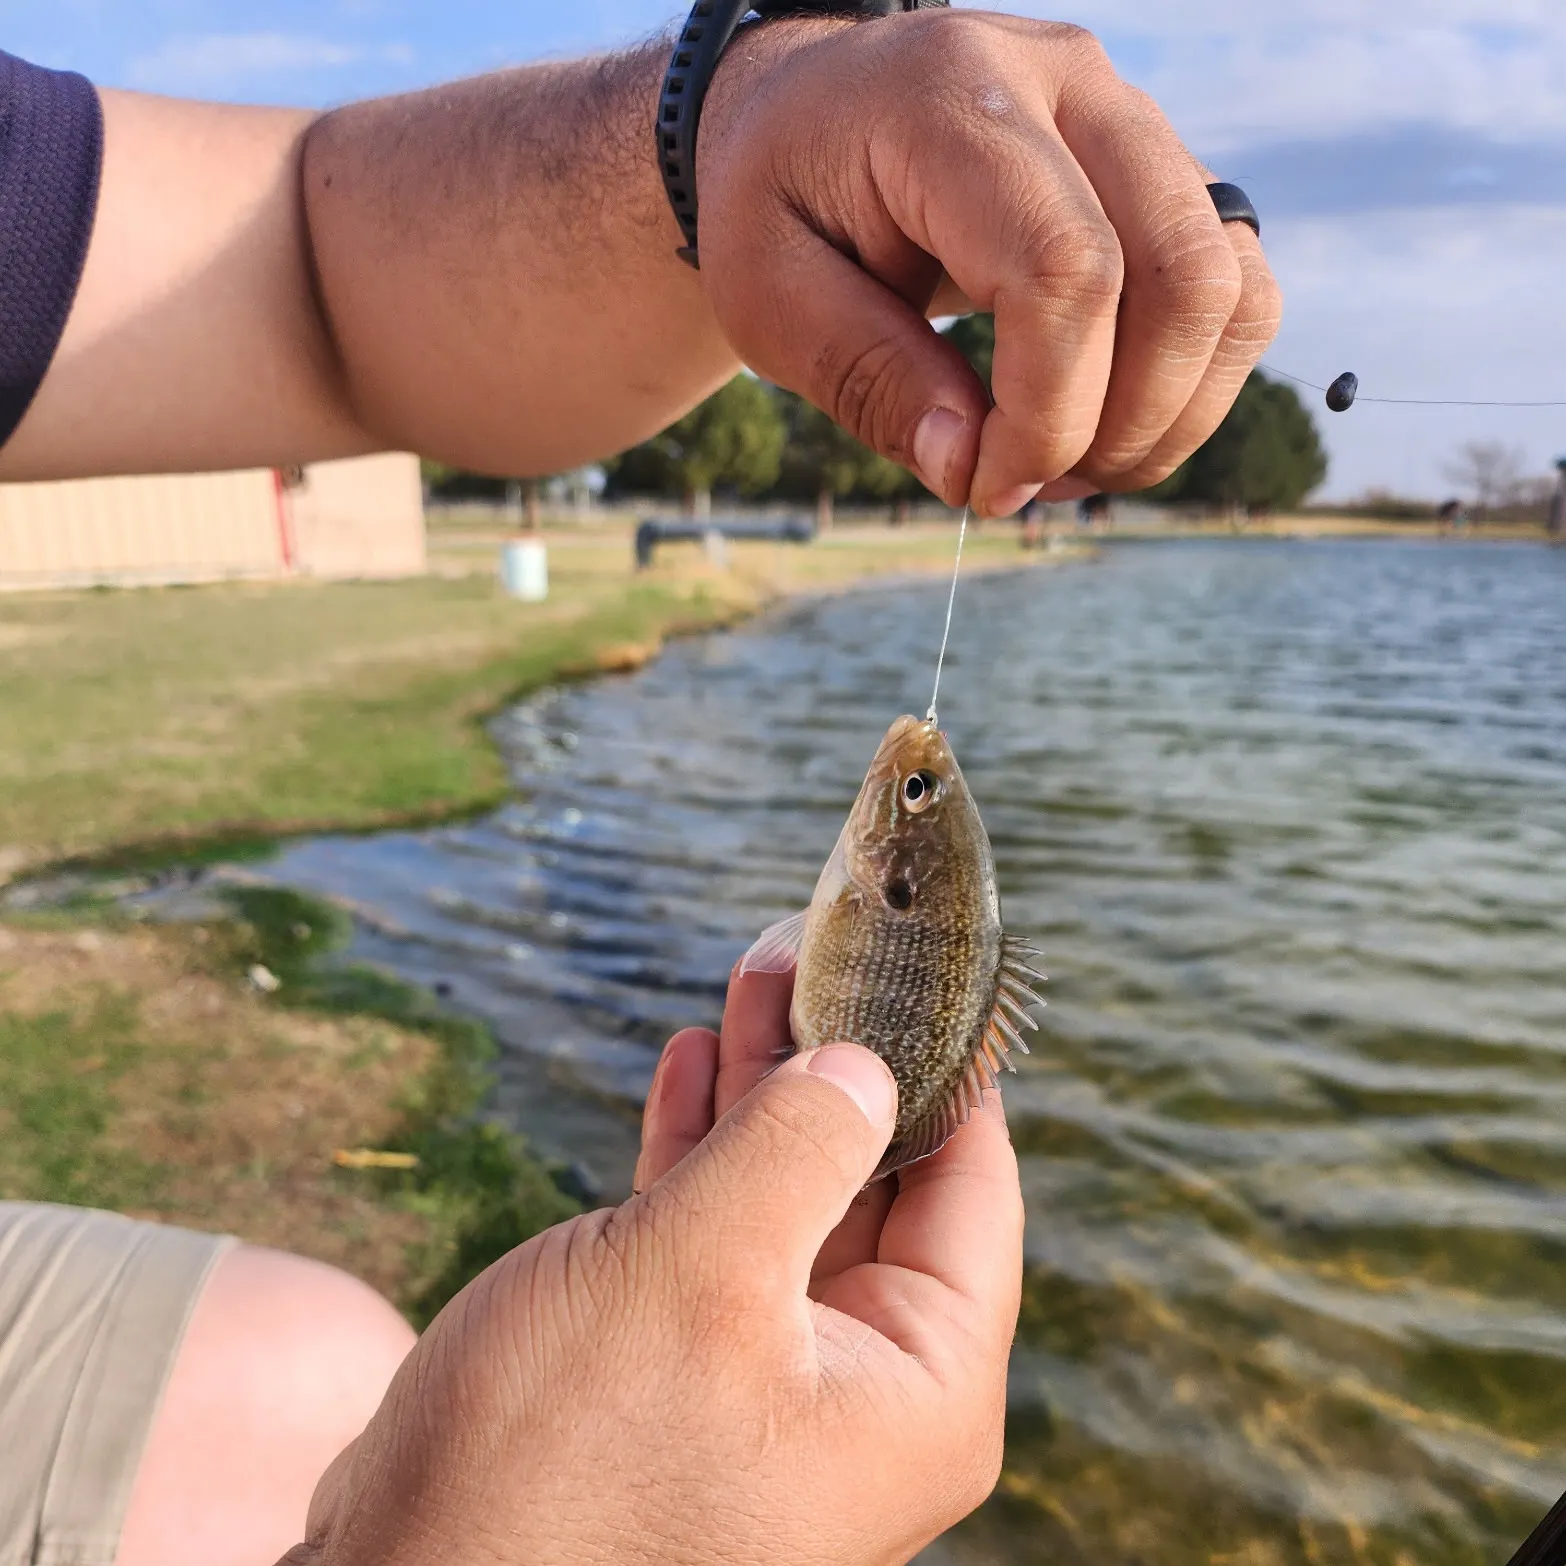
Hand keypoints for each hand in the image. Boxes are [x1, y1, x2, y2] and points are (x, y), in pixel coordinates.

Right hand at [290, 966, 1022, 1565]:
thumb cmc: (562, 1462)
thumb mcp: (699, 1275)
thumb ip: (796, 1152)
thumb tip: (865, 1069)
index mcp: (915, 1388)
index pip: (972, 1189)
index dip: (948, 1065)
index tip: (925, 967)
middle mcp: (859, 1393)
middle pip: (877, 1184)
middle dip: (839, 1060)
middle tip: (817, 948)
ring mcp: (768, 1384)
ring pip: (790, 1200)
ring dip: (766, 1088)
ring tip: (754, 977)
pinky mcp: (682, 1376)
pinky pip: (718, 1240)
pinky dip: (707, 1150)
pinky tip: (694, 1064)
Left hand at [697, 12, 1282, 515]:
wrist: (806, 112)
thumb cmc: (777, 200)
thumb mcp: (767, 297)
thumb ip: (867, 379)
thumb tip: (969, 470)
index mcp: (950, 97)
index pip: (1065, 268)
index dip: (1050, 411)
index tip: (988, 486)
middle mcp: (1067, 82)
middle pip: (1179, 273)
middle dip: (1122, 424)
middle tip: (1028, 487)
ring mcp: (1128, 117)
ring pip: (1227, 282)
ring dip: (1169, 414)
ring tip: (1067, 466)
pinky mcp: (1159, 167)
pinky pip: (1231, 283)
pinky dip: (1190, 382)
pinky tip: (1103, 424)